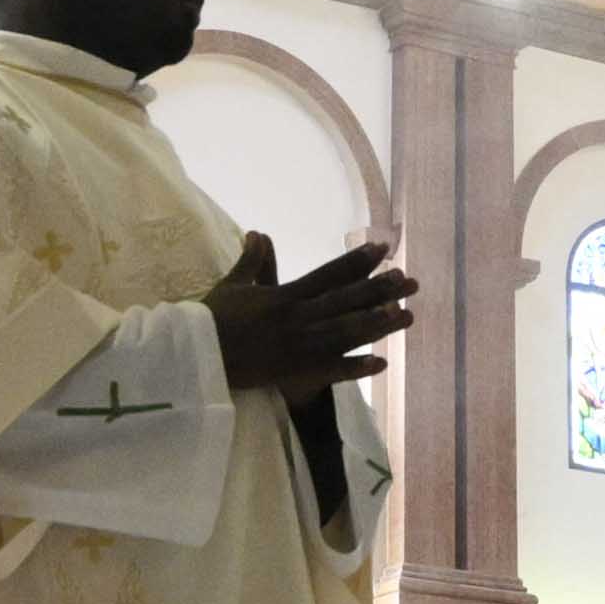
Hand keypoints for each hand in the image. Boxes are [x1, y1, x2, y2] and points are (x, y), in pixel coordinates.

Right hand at [210, 230, 412, 397]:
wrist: (195, 355)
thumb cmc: (211, 320)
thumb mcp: (232, 286)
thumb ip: (251, 261)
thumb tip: (258, 232)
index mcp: (284, 295)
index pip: (329, 274)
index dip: (358, 262)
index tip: (383, 251)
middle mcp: (297, 317)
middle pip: (346, 301)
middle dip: (380, 290)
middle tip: (410, 281)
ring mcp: (298, 345)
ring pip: (345, 332)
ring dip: (378, 324)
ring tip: (407, 316)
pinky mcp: (293, 371)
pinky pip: (330, 370)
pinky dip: (356, 367)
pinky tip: (382, 363)